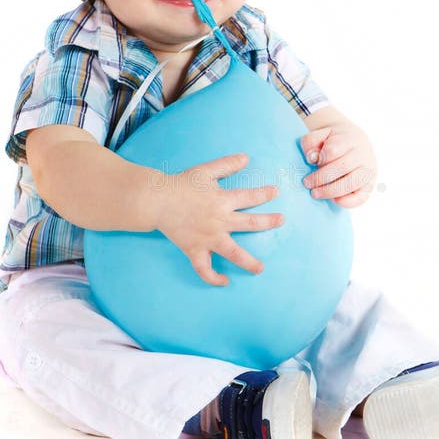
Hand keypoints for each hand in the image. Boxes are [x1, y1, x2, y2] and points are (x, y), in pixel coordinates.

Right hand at [151, 153, 283, 285]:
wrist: (156, 201)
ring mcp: (207, 238)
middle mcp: (219, 221)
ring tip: (260, 268)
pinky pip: (204, 269)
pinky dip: (213, 278)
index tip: (276, 192)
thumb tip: (246, 158)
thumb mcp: (205, 171)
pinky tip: (224, 281)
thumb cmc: (180, 185)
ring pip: (233, 253)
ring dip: (248, 262)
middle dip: (268, 222)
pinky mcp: (194, 250)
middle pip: (249, 223)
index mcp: (222, 201)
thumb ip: (226, 165)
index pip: (250, 197)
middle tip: (281, 221)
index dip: (265, 194)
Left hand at [300, 123, 377, 207]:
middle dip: (321, 178)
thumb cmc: (334, 140)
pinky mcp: (369, 185)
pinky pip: (361, 197)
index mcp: (350, 139)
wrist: (356, 142)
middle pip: (342, 167)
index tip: (310, 162)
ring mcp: (368, 171)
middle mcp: (362, 155)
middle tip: (307, 183)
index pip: (334, 149)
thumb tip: (312, 158)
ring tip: (315, 194)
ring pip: (350, 183)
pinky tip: (333, 200)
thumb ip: (311, 141)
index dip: (320, 158)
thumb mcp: (322, 133)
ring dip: (330, 191)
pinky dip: (347, 202)